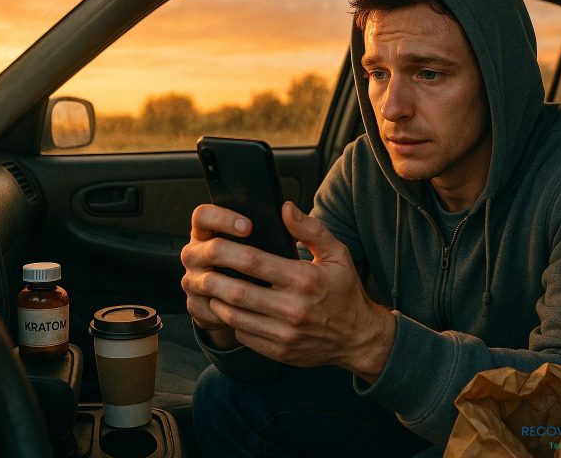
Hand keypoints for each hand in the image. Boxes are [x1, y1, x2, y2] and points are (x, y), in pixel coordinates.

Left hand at [183, 201, 395, 381]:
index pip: (254, 262)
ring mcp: (284, 334)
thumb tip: (284, 208)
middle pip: (238, 291)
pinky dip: (231, 320)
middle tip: (202, 266)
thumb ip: (311, 229)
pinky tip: (228, 307)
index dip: (228, 251)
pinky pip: (243, 335)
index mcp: (305, 280)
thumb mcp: (337, 254)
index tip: (214, 242)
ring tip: (211, 285)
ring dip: (217, 300)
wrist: (358, 338)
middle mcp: (293, 309)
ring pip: (235, 316)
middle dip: (214, 277)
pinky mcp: (279, 351)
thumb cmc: (345, 292)